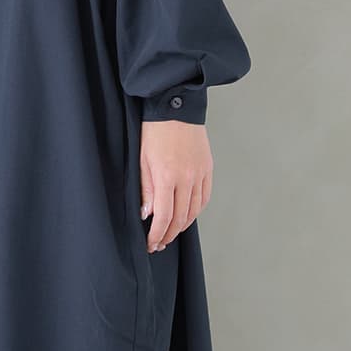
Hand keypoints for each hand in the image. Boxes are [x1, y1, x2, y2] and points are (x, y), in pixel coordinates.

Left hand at [139, 120, 212, 252]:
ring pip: (194, 211)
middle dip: (169, 235)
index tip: (151, 244)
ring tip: (171, 233)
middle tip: (159, 243)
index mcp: (167, 177)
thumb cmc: (154, 131)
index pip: (164, 217)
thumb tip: (147, 215)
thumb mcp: (142, 160)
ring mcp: (200, 174)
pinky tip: (187, 215)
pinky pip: (204, 198)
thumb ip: (146, 190)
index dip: (157, 235)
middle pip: (180, 218)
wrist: (176, 106)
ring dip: (182, 226)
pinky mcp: (208, 169)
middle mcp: (187, 178)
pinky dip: (196, 211)